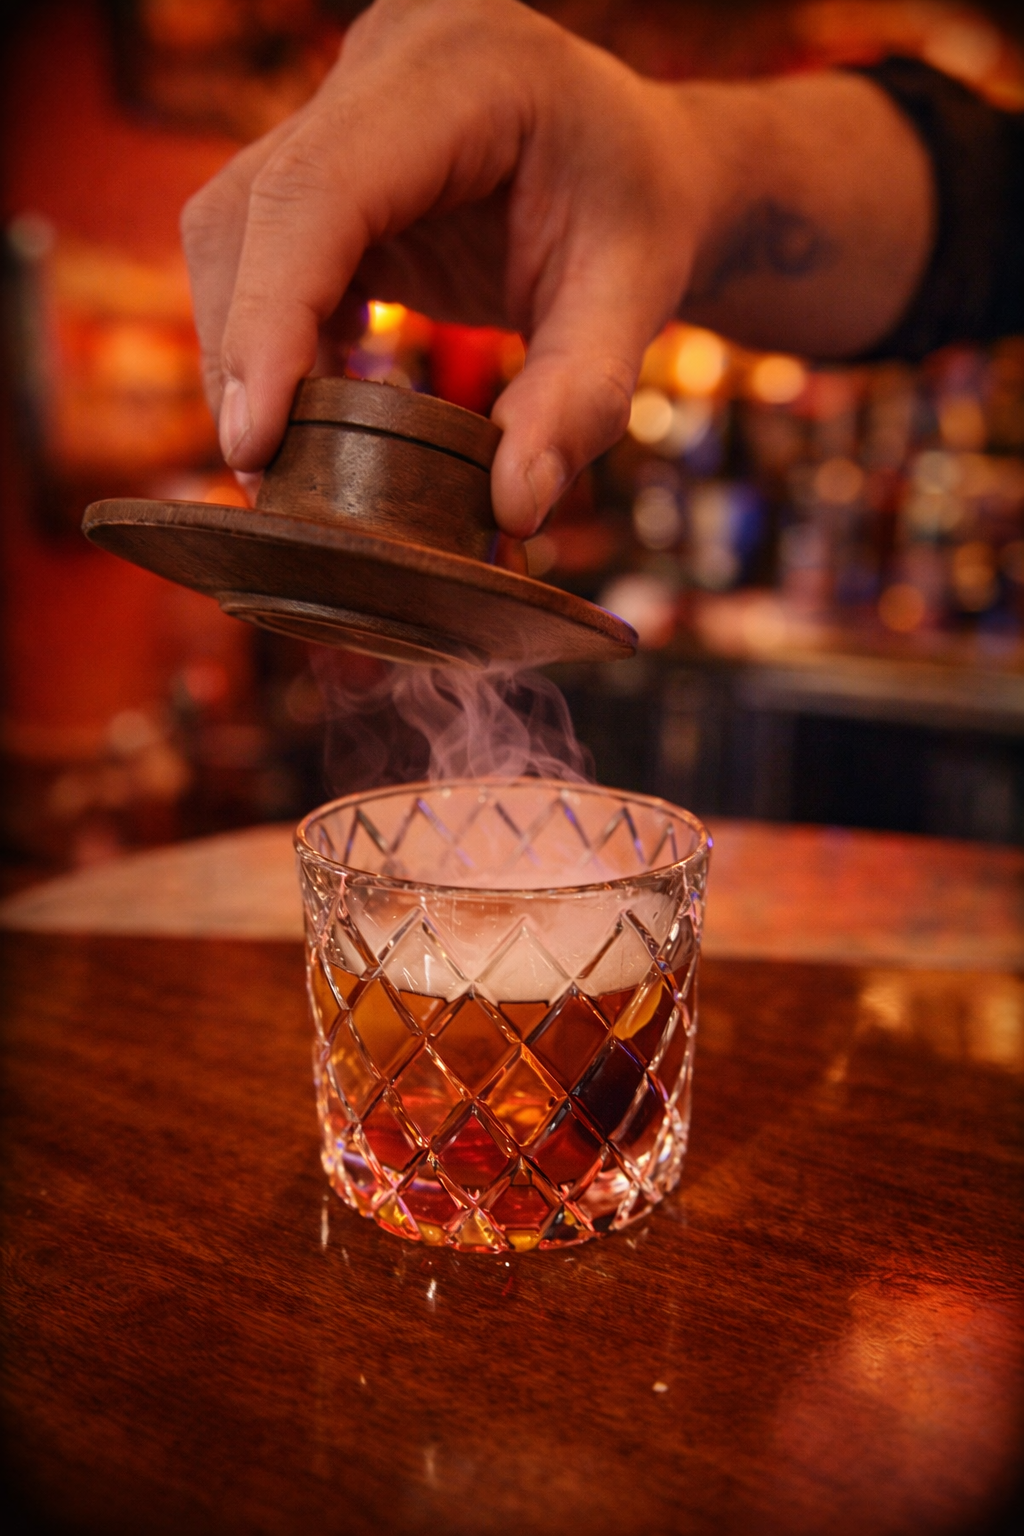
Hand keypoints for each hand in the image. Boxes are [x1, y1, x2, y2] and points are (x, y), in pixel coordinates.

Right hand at [181, 0, 704, 536]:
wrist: (651, 171)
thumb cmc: (648, 219)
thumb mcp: (633, 302)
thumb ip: (577, 403)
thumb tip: (512, 509)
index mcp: (465, 70)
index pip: (319, 190)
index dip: (271, 319)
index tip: (255, 443)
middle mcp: (384, 63)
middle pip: (249, 209)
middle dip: (244, 352)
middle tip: (266, 476)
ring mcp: (346, 102)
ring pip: (235, 227)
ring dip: (244, 350)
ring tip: (284, 454)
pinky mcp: (332, 158)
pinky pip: (261, 245)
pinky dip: (272, 334)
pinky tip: (316, 399)